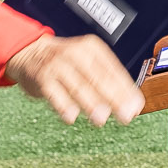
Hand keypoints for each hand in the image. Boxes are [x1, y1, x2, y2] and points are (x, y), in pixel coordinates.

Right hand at [6, 34, 143, 126]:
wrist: (29, 52)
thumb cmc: (66, 62)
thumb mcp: (87, 61)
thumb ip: (107, 79)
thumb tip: (131, 104)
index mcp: (92, 49)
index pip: (113, 70)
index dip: (126, 89)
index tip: (137, 106)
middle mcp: (76, 54)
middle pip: (98, 78)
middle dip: (114, 98)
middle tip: (126, 115)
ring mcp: (57, 65)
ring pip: (77, 85)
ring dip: (91, 103)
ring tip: (102, 118)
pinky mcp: (42, 77)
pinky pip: (54, 93)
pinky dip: (63, 105)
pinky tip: (71, 117)